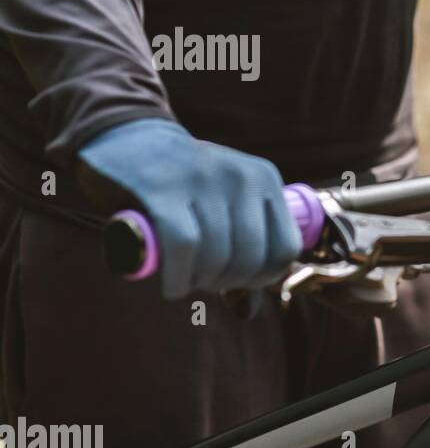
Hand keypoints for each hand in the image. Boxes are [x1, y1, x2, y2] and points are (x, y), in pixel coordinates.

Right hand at [77, 118, 300, 298]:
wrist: (125, 137)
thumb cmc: (180, 183)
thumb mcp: (222, 204)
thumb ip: (240, 250)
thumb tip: (248, 310)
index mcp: (264, 178)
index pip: (286, 247)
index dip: (264, 277)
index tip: (238, 282)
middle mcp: (240, 176)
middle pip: (251, 256)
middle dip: (228, 283)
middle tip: (205, 283)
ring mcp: (203, 179)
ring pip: (217, 255)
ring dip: (200, 282)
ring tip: (187, 281)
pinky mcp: (163, 188)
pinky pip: (184, 246)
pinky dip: (179, 277)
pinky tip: (172, 286)